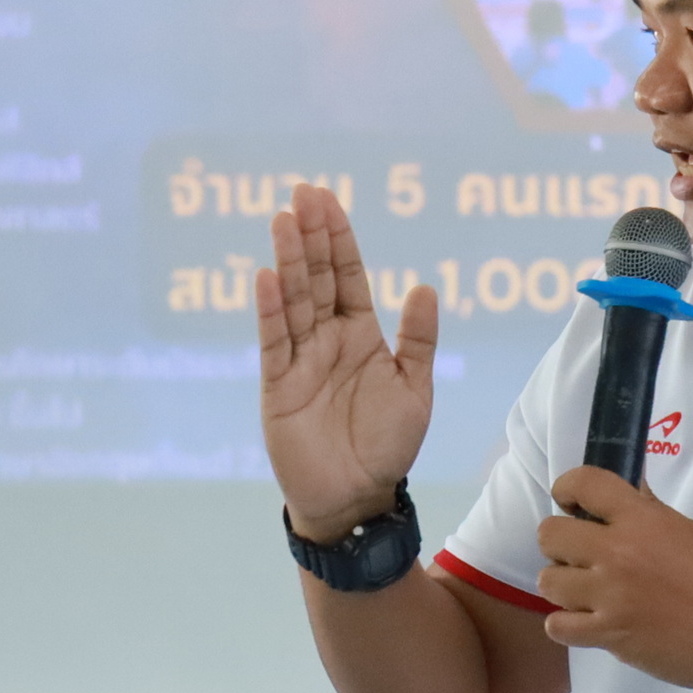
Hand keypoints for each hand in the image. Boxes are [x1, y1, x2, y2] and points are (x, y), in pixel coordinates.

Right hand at [258, 183, 437, 541]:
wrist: (357, 499)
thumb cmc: (387, 446)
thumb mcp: (415, 389)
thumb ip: (418, 339)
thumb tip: (425, 285)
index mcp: (361, 335)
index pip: (348, 276)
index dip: (339, 239)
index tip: (327, 199)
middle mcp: (327, 340)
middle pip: (317, 278)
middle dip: (311, 236)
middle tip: (302, 192)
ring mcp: (300, 361)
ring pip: (294, 302)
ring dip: (289, 261)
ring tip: (283, 220)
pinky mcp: (278, 387)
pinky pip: (274, 343)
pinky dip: (270, 311)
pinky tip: (267, 278)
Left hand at [536, 464, 692, 692]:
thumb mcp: (688, 531)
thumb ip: (650, 510)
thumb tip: (629, 489)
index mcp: (641, 519)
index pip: (583, 483)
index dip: (566, 488)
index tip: (570, 501)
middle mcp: (617, 552)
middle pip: (550, 533)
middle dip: (560, 542)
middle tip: (580, 555)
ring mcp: (608, 595)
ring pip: (547, 580)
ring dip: (562, 585)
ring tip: (586, 592)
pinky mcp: (606, 634)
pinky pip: (557, 625)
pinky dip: (567, 625)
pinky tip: (587, 623)